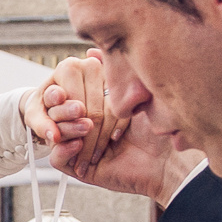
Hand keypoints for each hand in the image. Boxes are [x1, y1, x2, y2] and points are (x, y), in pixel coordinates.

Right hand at [27, 50, 202, 203]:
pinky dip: (62, 150)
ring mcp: (82, 150)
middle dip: (66, 111)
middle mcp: (88, 132)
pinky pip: (57, 159)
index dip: (68, 95)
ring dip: (65, 128)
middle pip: (61, 118)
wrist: (165, 163)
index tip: (70, 90)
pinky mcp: (81, 170)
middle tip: (78, 109)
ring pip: (55, 137)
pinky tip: (78, 142)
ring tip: (83, 124)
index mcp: (97, 113)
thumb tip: (90, 51)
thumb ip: (112, 73)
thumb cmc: (154, 130)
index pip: (71, 100)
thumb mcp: (130, 95)